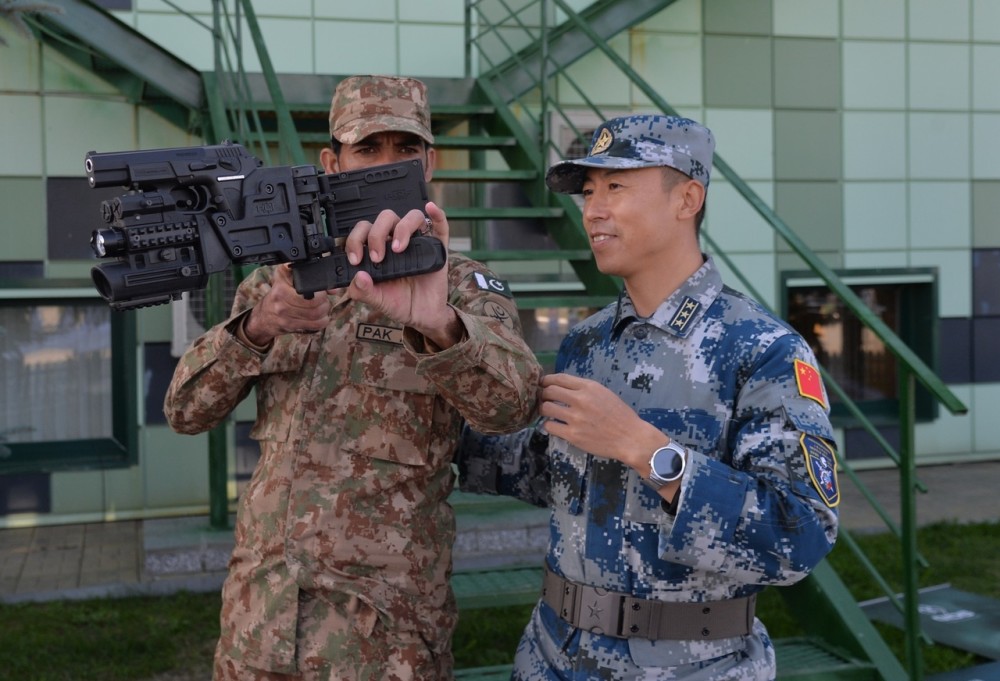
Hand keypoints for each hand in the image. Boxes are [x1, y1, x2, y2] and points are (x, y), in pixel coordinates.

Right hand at [244, 264, 329, 344]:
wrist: (264, 316)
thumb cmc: (278, 294)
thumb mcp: (286, 278)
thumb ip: (308, 277)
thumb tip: (334, 288)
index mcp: (281, 283)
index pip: (306, 287)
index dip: (319, 290)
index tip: (322, 290)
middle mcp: (281, 298)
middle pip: (314, 302)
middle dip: (324, 301)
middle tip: (323, 299)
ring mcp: (285, 313)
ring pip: (315, 313)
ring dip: (324, 310)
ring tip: (322, 307)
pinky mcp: (290, 326)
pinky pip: (315, 325)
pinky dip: (322, 321)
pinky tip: (319, 317)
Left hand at [344, 201, 461, 348]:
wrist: (422, 316)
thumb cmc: (399, 303)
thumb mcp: (377, 300)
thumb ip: (363, 291)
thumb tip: (358, 277)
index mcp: (379, 249)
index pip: (364, 230)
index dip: (356, 240)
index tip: (356, 259)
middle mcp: (397, 241)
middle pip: (386, 218)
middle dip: (377, 234)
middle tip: (377, 257)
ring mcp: (419, 243)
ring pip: (412, 217)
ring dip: (403, 228)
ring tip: (399, 248)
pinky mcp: (438, 248)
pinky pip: (440, 226)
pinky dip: (437, 215)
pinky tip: (431, 209)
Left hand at [539, 373, 666, 469]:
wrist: (630, 438)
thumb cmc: (620, 415)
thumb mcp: (604, 393)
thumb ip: (585, 389)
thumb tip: (564, 387)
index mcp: (589, 387)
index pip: (559, 378)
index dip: (547, 380)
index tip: (543, 384)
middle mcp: (580, 400)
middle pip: (548, 391)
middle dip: (543, 394)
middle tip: (544, 399)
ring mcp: (575, 418)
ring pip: (546, 408)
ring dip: (543, 409)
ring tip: (548, 413)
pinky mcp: (572, 435)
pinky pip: (550, 427)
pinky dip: (549, 425)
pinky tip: (554, 426)